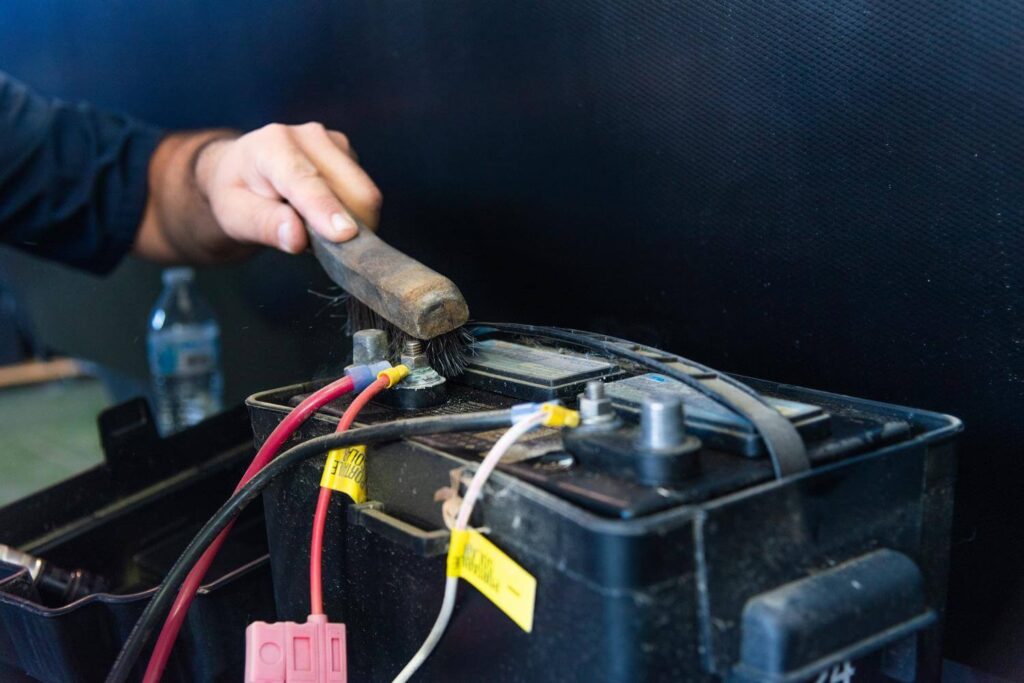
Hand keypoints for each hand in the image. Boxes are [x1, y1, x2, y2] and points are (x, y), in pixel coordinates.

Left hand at [195, 123, 381, 253]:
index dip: (326, 208)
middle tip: (317, 245)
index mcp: (272, 145)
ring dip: (350, 222)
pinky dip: (352, 214)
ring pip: (365, 195)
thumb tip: (297, 237)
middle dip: (347, 226)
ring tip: (315, 226)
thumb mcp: (234, 216)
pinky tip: (324, 213)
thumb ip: (264, 225)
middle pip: (352, 189)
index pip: (305, 180)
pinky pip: (365, 196)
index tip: (344, 235)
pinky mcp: (348, 153)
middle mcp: (309, 136)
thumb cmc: (236, 195)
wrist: (243, 172)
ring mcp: (333, 142)